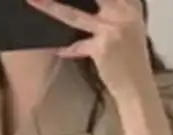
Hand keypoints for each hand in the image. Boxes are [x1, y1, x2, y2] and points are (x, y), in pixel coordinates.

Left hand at [27, 0, 151, 100]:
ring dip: (51, 8)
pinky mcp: (102, 47)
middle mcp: (123, 12)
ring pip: (74, 15)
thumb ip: (113, 12)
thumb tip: (85, 6)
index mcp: (131, 5)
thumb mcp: (129, 29)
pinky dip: (65, 49)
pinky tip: (55, 48)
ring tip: (35, 1)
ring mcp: (112, 28)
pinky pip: (75, 46)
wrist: (137, 88)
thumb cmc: (130, 61)